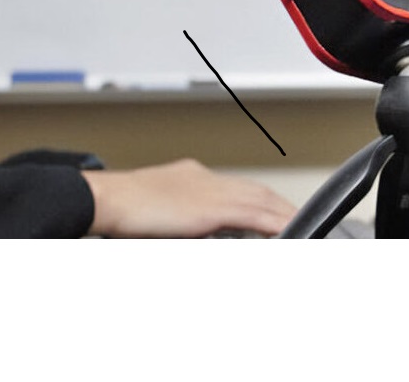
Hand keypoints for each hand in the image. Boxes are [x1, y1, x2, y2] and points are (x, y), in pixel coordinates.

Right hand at [81, 158, 297, 237]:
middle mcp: (205, 179)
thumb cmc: (120, 211)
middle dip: (279, 206)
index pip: (237, 188)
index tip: (273, 213)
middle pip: (256, 192)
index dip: (259, 200)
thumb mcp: (157, 214)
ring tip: (303, 227)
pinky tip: (289, 231)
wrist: (105, 199)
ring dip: (284, 214)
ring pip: (261, 201)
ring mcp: (210, 191)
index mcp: (192, 176)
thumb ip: (182, 222)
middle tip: (300, 219)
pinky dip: (276, 224)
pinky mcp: (211, 209)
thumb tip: (193, 233)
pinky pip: (255, 216)